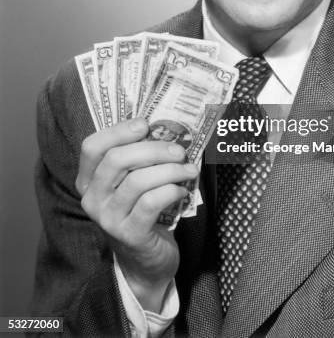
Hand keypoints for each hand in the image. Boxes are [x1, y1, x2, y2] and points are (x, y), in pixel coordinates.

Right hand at [75, 118, 197, 310]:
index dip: (118, 131)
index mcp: (88, 180)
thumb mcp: (132, 183)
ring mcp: (108, 218)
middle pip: (117, 160)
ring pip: (138, 181)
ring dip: (170, 170)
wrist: (145, 263)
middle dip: (153, 149)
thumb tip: (166, 129)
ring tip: (189, 170)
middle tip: (178, 150)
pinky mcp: (129, 234)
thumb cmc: (142, 212)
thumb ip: (139, 159)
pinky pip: (152, 202)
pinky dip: (172, 191)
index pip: (92, 147)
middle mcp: (92, 198)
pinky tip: (182, 191)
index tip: (145, 125)